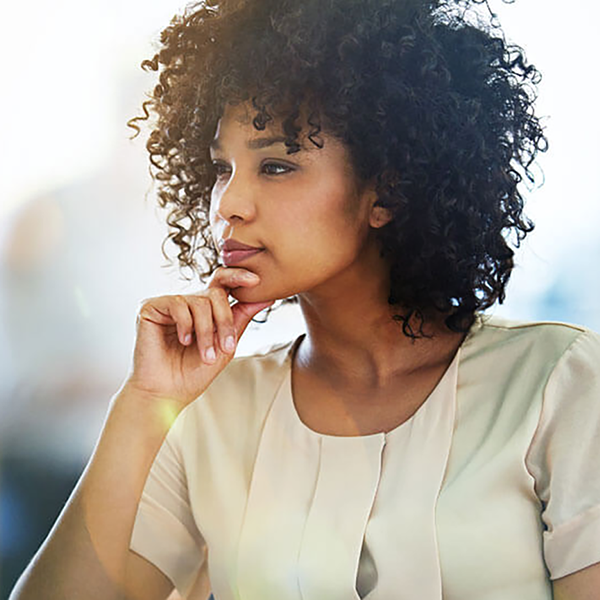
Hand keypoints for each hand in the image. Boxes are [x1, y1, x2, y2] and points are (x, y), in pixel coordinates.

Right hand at [122, 267, 273, 407]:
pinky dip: (186, 325)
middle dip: (225, 321)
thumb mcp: (226, 345)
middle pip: (216, 294)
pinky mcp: (151, 307)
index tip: (257, 281)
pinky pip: (178, 304)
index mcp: (205, 309)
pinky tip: (183, 341)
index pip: (222, 283)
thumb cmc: (193, 374)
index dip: (239, 276)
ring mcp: (169, 304)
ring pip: (200, 302)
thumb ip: (241, 319)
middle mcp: (187, 302)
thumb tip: (266, 298)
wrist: (166, 394)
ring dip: (207, 332)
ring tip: (206, 355)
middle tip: (227, 347)